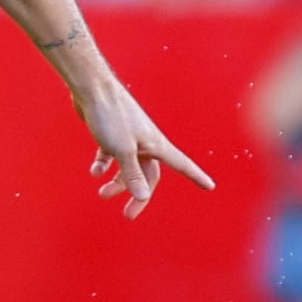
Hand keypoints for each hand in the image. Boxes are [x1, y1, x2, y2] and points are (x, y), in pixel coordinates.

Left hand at [75, 80, 215, 218]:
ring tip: (102, 194)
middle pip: (148, 175)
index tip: (210, 186)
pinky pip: (110, 156)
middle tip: (128, 215)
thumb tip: (143, 197)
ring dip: (117, 182)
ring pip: (127, 167)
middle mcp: (145, 142)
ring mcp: (128, 137)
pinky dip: (103, 165)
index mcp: (155, 144)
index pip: (182, 164)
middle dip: (139, 195)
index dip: (196, 176)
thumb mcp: (122, 149)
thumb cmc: (111, 116)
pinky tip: (95, 171)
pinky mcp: (111, 133)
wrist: (91, 87)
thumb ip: (132, 174)